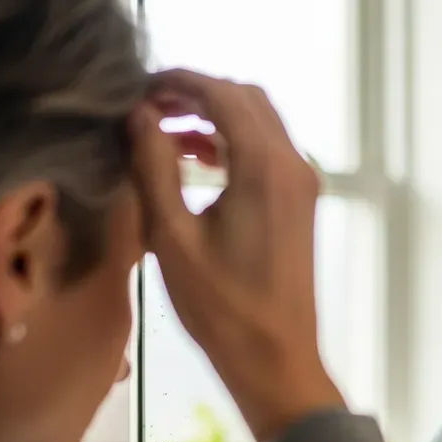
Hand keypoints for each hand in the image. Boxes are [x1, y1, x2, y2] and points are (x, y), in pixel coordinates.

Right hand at [129, 69, 343, 441]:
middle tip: (149, 105)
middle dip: (198, 93)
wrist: (276, 358)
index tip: (139, 86)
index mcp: (265, 166)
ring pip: (260, 124)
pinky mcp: (300, 205)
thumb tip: (140, 116)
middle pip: (247, 100)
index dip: (179, 82)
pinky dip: (233, 144)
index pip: (223, 95)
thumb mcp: (173, 236)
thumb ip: (154, 167)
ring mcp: (302, 185)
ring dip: (215, 118)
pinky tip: (194, 160)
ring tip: (162, 131)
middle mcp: (292, 165)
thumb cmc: (222, 306)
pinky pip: (267, 153)